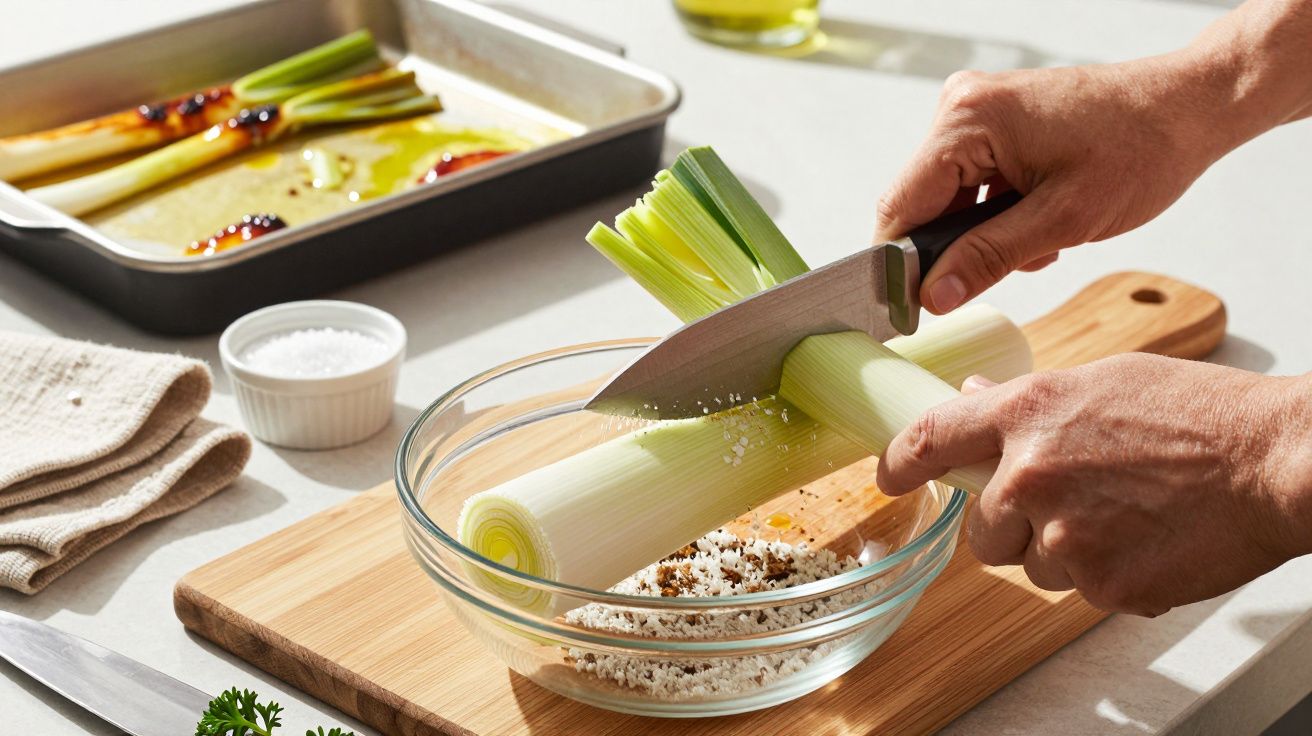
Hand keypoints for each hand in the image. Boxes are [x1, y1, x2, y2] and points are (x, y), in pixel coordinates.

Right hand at [876, 59, 1229, 313]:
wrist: (1188, 108)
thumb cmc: (1141, 149)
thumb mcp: (1063, 219)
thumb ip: (987, 258)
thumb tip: (933, 296)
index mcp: (968, 120)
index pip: (901, 205)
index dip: (899, 264)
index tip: (909, 311)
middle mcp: (961, 107)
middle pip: (920, 203)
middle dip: (954, 248)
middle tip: (1006, 269)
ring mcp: (975, 112)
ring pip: (946, 198)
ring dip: (980, 234)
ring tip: (1038, 241)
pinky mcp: (993, 123)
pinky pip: (969, 183)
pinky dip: (995, 214)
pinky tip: (1037, 222)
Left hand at [876, 354, 1311, 615]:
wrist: (1273, 463)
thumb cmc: (1202, 416)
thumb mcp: (1103, 382)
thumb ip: (1029, 401)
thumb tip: (977, 401)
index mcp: (1027, 415)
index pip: (931, 440)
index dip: (901, 462)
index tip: (890, 475)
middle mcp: (1031, 475)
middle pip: (980, 529)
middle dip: (1011, 525)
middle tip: (1068, 505)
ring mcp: (1064, 536)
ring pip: (1031, 565)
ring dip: (1063, 551)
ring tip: (1124, 515)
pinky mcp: (1101, 585)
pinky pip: (1080, 591)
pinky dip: (1107, 575)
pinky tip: (1146, 540)